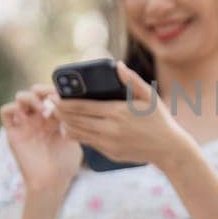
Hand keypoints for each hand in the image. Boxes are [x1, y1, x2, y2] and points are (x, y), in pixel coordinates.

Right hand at [0, 84, 81, 196]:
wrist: (51, 182)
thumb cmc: (65, 164)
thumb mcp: (75, 138)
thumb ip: (73, 121)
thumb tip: (73, 103)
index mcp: (54, 117)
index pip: (52, 94)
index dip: (56, 91)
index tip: (65, 95)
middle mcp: (38, 118)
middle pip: (36, 92)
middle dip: (43, 89)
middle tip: (51, 97)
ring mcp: (25, 124)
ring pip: (20, 97)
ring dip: (30, 97)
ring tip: (41, 108)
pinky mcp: (13, 132)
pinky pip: (5, 111)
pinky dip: (13, 107)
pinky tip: (27, 115)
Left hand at [52, 63, 193, 170]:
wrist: (168, 149)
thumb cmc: (159, 119)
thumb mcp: (149, 97)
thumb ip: (132, 80)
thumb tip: (117, 65)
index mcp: (117, 112)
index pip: (83, 107)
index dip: (65, 102)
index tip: (53, 97)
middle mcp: (110, 129)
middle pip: (76, 120)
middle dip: (60, 112)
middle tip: (49, 105)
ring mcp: (109, 143)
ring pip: (79, 133)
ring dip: (66, 124)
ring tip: (58, 117)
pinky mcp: (109, 153)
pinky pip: (88, 143)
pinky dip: (77, 135)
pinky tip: (72, 128)